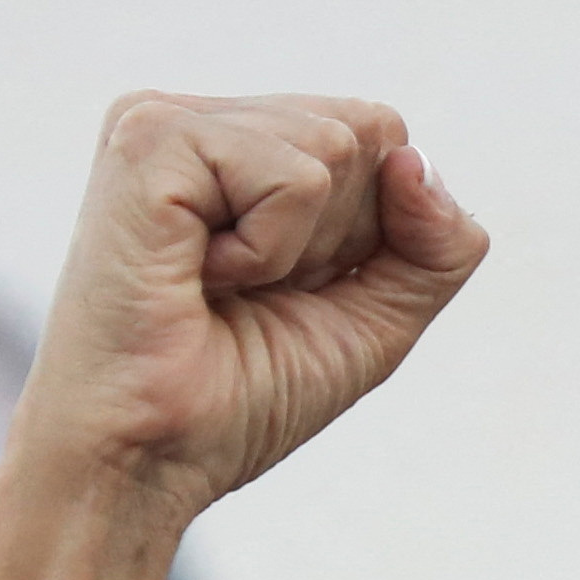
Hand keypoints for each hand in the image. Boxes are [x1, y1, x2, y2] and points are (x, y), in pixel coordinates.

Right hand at [7, 91, 489, 525]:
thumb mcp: (375, 319)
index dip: (370, 235)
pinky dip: (267, 252)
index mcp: (247, 145)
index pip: (384, 136)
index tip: (283, 291)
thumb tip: (417, 156)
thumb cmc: (237, 398)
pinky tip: (196, 277)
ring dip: (298, 251)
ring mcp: (170, 120)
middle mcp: (207, 120)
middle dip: (339, 240)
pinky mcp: (150, 138)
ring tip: (216, 285)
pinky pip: (295, 176)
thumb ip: (436, 245)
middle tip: (246, 292)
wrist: (144, 460)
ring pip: (337, 146)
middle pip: (373, 129)